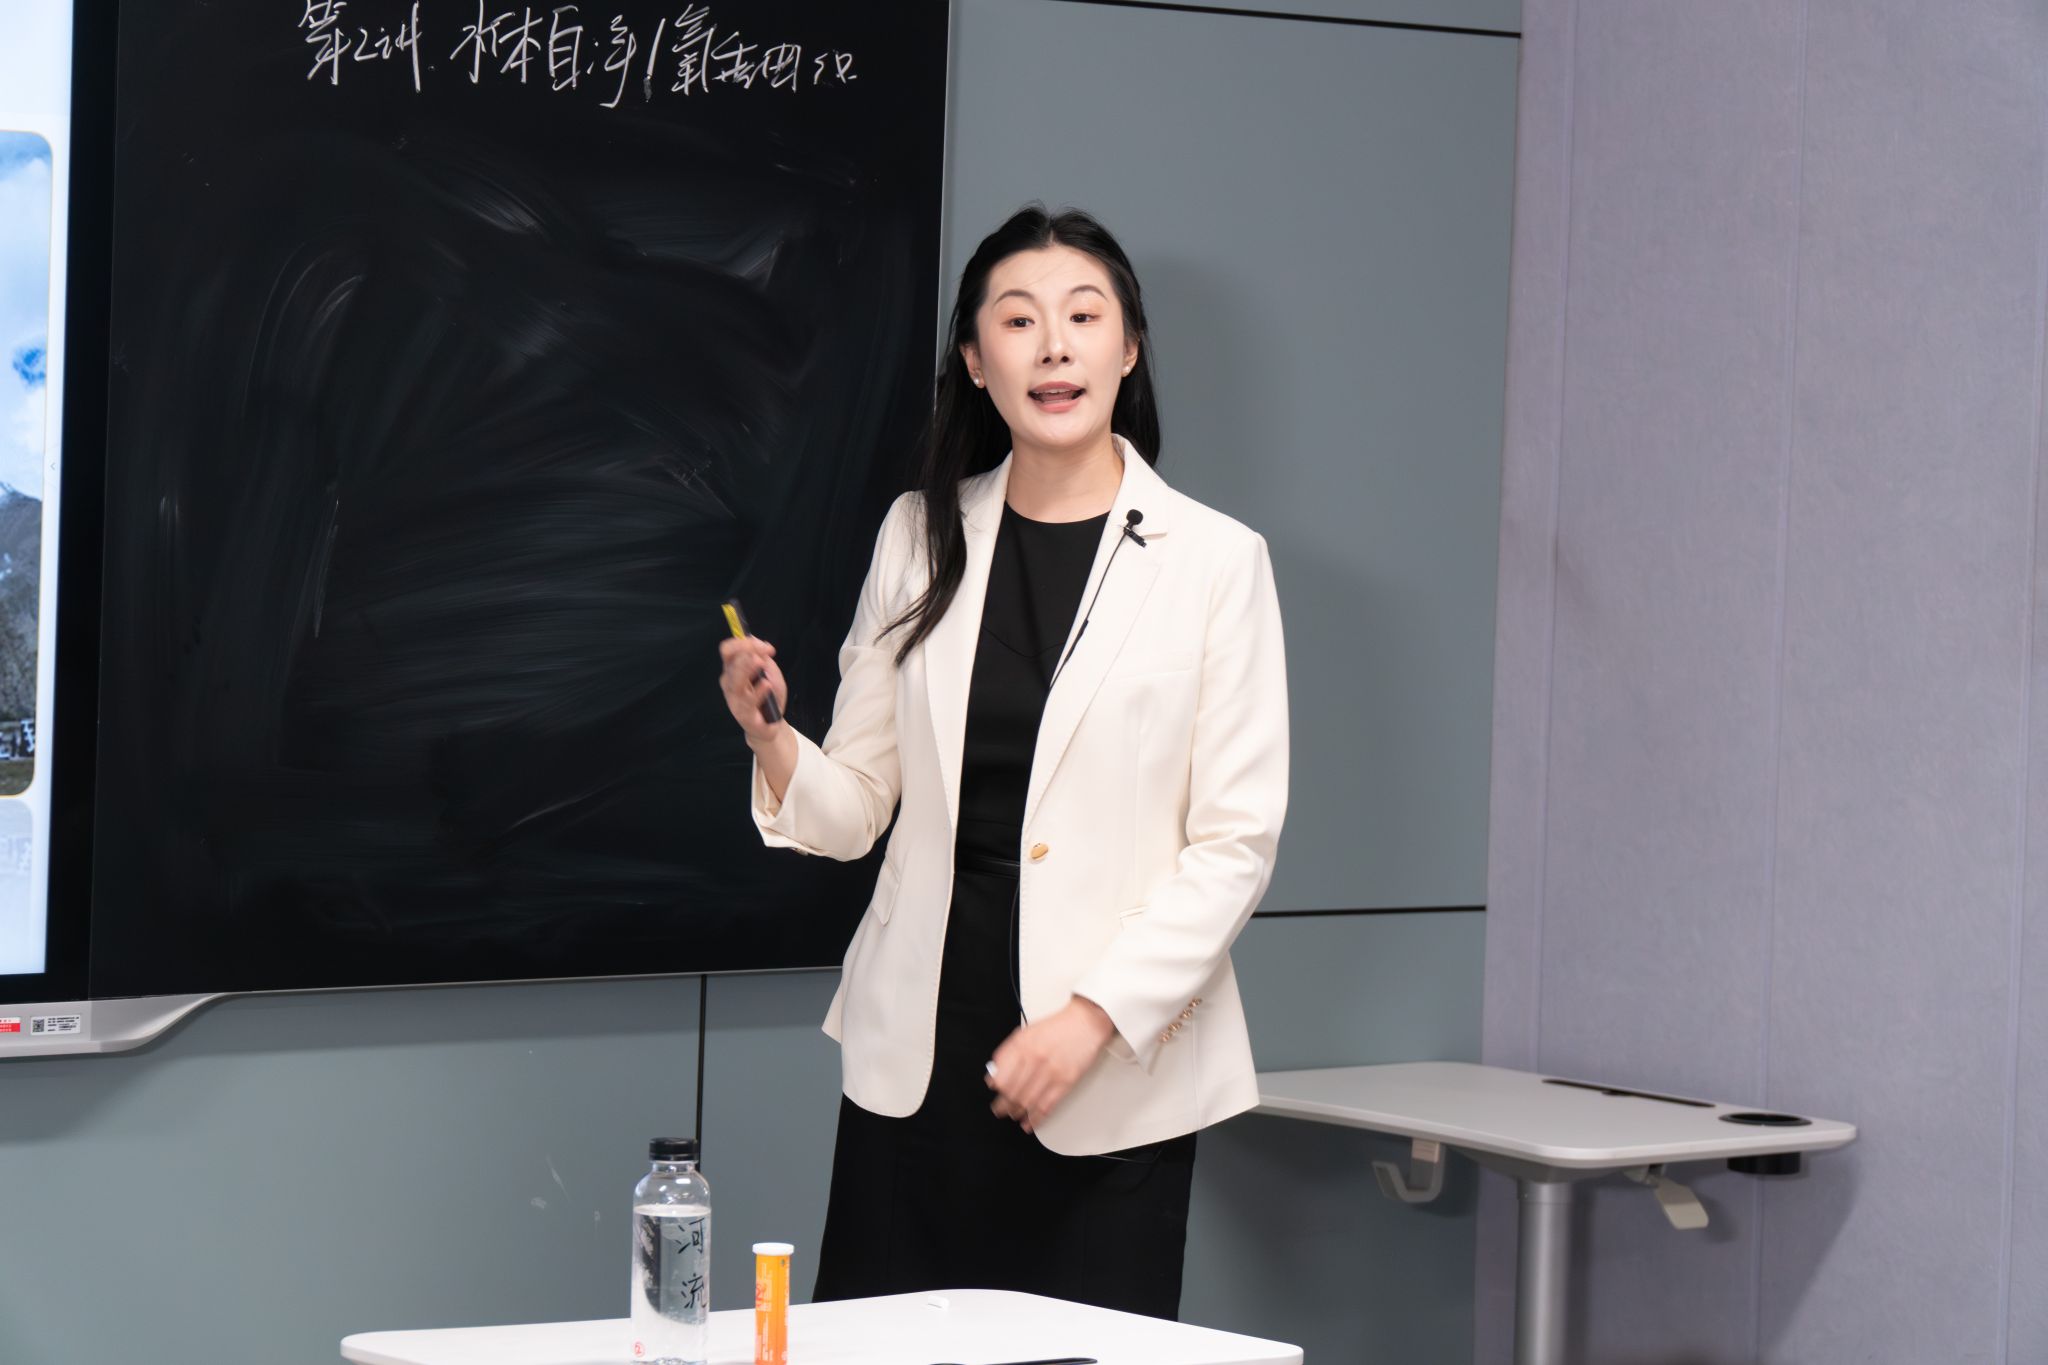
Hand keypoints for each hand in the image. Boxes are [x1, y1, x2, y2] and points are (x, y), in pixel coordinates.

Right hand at [718, 635, 787, 744]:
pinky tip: (766, 685)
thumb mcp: (769, 672)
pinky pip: (748, 702)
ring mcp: (734, 699)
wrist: (771, 723)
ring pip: (735, 681)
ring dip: (746, 669)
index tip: (766, 647)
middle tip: (764, 654)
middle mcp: (729, 683)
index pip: (728, 650)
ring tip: (759, 662)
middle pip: (731, 663)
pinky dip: (758, 692)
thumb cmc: (768, 696)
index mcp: (733, 669)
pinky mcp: (743, 715)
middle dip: (747, 653)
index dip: (743, 643)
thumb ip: (762, 656)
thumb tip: (756, 640)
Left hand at [986, 997, 1117, 1132]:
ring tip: (1013, 1116)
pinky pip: (1046, 1106)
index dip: (997, 1089)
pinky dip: (1036, 1119)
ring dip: (1017, 1113)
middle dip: (1004, 1105)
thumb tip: (994, 1074)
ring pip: (1027, 1102)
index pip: (1001, 1077)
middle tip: (1000, 1110)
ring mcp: (1050, 1072)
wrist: (1086, 1023)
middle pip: (1012, 1092)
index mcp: (1022, 1046)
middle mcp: (1034, 1060)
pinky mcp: (1065, 1083)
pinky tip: (1029, 1123)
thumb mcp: (1025, 1033)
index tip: (995, 1092)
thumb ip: (1008, 1053)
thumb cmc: (1057, 1027)